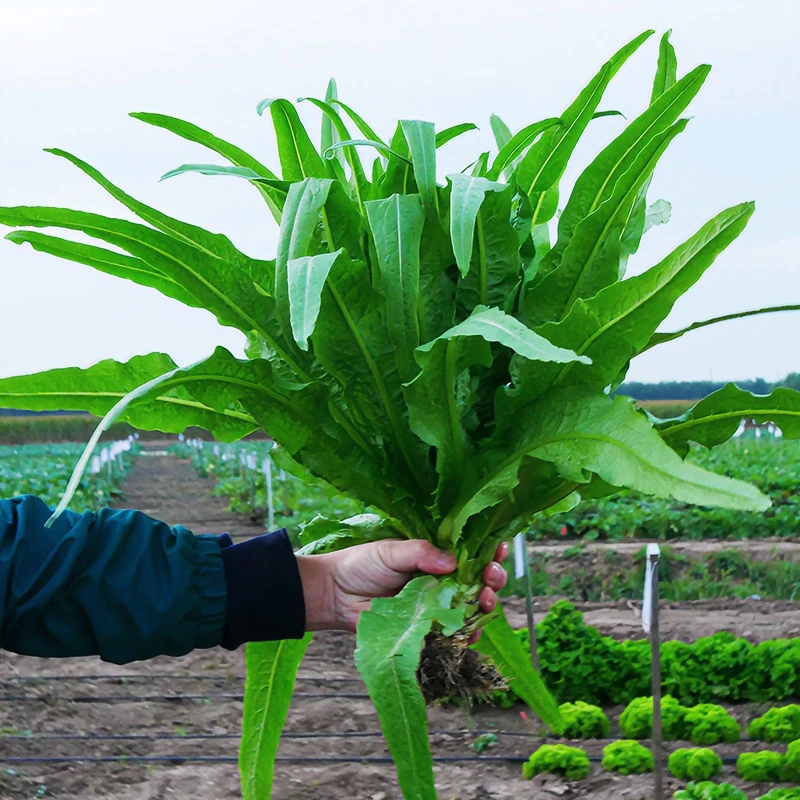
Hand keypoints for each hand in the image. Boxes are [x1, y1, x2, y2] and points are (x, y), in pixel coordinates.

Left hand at [296, 540, 507, 633]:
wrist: (334, 595)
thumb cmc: (361, 565)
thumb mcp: (391, 551)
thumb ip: (421, 552)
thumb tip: (454, 561)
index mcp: (435, 556)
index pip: (470, 551)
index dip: (488, 550)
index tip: (498, 549)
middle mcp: (441, 580)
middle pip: (479, 580)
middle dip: (493, 578)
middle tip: (492, 577)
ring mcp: (436, 605)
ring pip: (472, 606)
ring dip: (486, 604)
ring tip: (486, 600)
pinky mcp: (427, 628)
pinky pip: (453, 632)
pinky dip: (467, 633)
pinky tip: (472, 630)